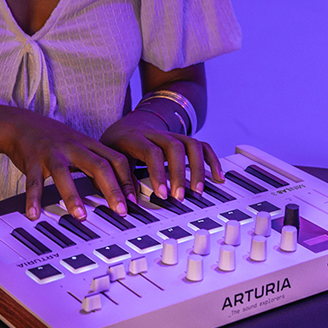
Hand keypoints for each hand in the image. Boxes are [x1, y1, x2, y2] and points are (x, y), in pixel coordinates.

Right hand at [1, 109, 136, 221]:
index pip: (116, 159)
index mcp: (88, 144)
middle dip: (112, 189)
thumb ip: (97, 163)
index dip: (127, 179)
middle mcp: (73, 147)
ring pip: (63, 173)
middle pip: (98, 166)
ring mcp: (52, 152)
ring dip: (72, 195)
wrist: (21, 125)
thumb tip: (118, 187)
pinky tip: (34, 214)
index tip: (133, 200)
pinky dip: (33, 198)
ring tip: (80, 216)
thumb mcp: (81, 146)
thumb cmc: (55, 140)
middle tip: (121, 211)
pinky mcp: (32, 160)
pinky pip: (33, 181)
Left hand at [100, 109, 223, 201]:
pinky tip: (217, 177)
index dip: (158, 173)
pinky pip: (201, 145)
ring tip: (197, 191)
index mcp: (134, 137)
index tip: (162, 195)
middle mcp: (155, 133)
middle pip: (174, 147)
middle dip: (179, 174)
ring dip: (197, 168)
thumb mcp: (110, 159)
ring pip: (191, 144)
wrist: (126, 125)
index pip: (151, 152)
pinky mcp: (182, 139)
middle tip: (179, 197)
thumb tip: (128, 202)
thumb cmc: (116, 146)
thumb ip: (119, 179)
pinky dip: (211, 160)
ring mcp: (171, 135)